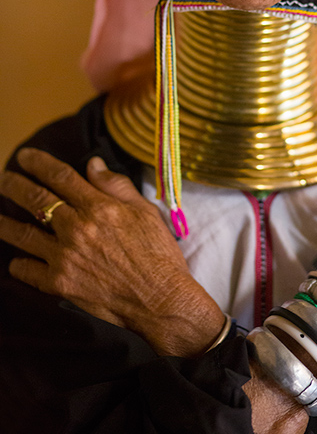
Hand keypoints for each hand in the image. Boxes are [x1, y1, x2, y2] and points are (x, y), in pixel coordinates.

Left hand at [0, 148, 224, 355]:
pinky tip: (16, 260)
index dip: (39, 163)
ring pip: (23, 234)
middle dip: (14, 185)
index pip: (61, 176)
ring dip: (5, 223)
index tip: (25, 156)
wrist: (159, 300)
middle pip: (36, 199)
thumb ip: (116, 186)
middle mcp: (77, 229)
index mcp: (98, 207)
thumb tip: (92, 164)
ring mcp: (65, 257)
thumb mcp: (145, 212)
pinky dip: (18, 264)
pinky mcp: (59, 284)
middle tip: (3, 178)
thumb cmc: (158, 255)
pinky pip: (27, 270)